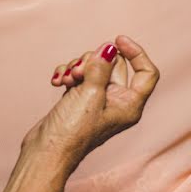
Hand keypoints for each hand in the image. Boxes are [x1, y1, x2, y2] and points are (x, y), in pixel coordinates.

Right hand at [28, 35, 158, 162]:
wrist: (44, 151)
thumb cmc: (72, 131)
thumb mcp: (90, 93)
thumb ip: (102, 67)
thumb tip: (109, 48)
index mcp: (129, 105)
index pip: (146, 73)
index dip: (136, 53)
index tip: (117, 40)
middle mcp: (116, 102)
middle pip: (114, 66)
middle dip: (94, 61)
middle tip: (79, 70)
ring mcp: (96, 101)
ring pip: (94, 68)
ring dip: (78, 67)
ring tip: (67, 79)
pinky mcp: (78, 100)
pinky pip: (78, 76)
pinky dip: (68, 74)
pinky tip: (57, 81)